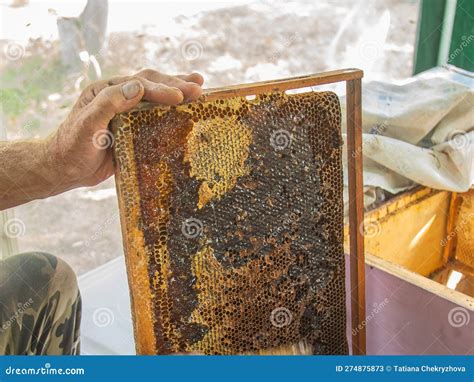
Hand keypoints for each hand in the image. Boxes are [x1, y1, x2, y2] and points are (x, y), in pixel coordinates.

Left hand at [46, 69, 203, 187]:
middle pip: (151, 84)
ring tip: (200, 88)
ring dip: (178, 91)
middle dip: (176, 84)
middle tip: (199, 89)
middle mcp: (119, 97)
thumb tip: (137, 87)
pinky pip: (157, 115)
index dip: (160, 89)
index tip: (180, 96)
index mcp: (106, 91)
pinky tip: (187, 110)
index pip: (138, 85)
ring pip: (156, 97)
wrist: (65, 169)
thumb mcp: (86, 124)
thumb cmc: (72, 147)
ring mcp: (128, 112)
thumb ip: (108, 104)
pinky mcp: (134, 128)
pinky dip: (174, 111)